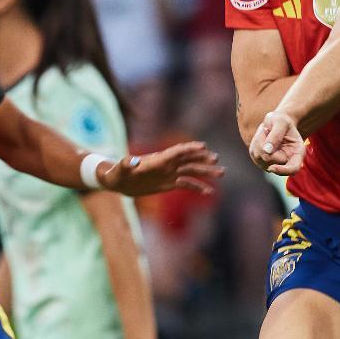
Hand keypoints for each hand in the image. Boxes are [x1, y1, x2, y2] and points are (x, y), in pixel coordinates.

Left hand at [100, 142, 221, 195]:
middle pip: (188, 159)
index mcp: (158, 159)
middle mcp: (166, 164)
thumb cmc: (117, 173)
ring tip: (221, 173)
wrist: (118, 182)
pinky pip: (187, 184)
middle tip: (217, 161)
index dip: (189, 148)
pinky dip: (198, 187)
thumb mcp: (120, 169)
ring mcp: (169, 173)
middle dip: (203, 159)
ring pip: (191, 170)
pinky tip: (209, 192)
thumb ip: (126, 164)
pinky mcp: (169, 183)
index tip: (204, 147)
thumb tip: (131, 160)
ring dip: (206, 171)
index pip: (177, 151)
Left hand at [249, 111, 304, 174]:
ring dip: (258, 143)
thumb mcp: (280, 122)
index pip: (293, 169)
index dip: (283, 171)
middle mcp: (287, 161)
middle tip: (266, 130)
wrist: (276, 122)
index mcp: (297, 153)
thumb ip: (276, 135)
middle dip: (264, 145)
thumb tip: (267, 151)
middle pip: (270, 160)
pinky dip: (254, 145)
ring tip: (266, 133)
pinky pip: (254, 155)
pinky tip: (262, 138)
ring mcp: (274, 163)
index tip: (272, 168)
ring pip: (260, 158)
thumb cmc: (281, 121)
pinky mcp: (263, 161)